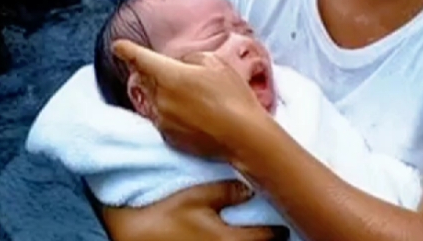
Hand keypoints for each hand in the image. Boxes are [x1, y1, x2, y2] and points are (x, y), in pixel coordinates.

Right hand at [100, 180, 287, 240]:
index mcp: (230, 240)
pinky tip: (233, 237)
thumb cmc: (166, 214)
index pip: (268, 238)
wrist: (137, 235)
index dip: (279, 230)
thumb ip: (225, 192)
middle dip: (270, 239)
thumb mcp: (196, 196)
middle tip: (277, 227)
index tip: (286, 221)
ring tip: (258, 234)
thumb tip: (251, 187)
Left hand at [112, 40, 264, 160]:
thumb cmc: (232, 96)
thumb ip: (190, 59)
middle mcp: (160, 99)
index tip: (117, 46)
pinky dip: (168, 111)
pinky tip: (189, 111)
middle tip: (165, 68)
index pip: (140, 59)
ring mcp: (163, 121)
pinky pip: (161, 118)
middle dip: (150, 72)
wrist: (243, 136)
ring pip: (152, 100)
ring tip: (184, 92)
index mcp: (169, 76)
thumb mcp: (214, 63)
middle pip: (145, 80)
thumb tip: (180, 65)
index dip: (127, 50)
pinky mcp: (170, 139)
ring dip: (160, 92)